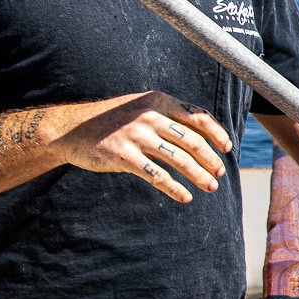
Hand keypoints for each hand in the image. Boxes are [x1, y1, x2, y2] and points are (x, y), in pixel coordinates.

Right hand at [54, 92, 232, 202]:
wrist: (71, 129)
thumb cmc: (114, 120)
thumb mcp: (142, 108)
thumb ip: (169, 116)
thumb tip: (206, 135)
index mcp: (158, 101)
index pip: (197, 116)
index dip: (216, 133)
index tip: (227, 148)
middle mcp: (149, 116)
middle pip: (192, 140)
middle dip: (211, 159)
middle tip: (220, 173)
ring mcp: (135, 135)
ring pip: (179, 159)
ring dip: (199, 176)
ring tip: (210, 187)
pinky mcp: (123, 155)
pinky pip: (157, 175)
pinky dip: (175, 188)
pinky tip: (185, 197)